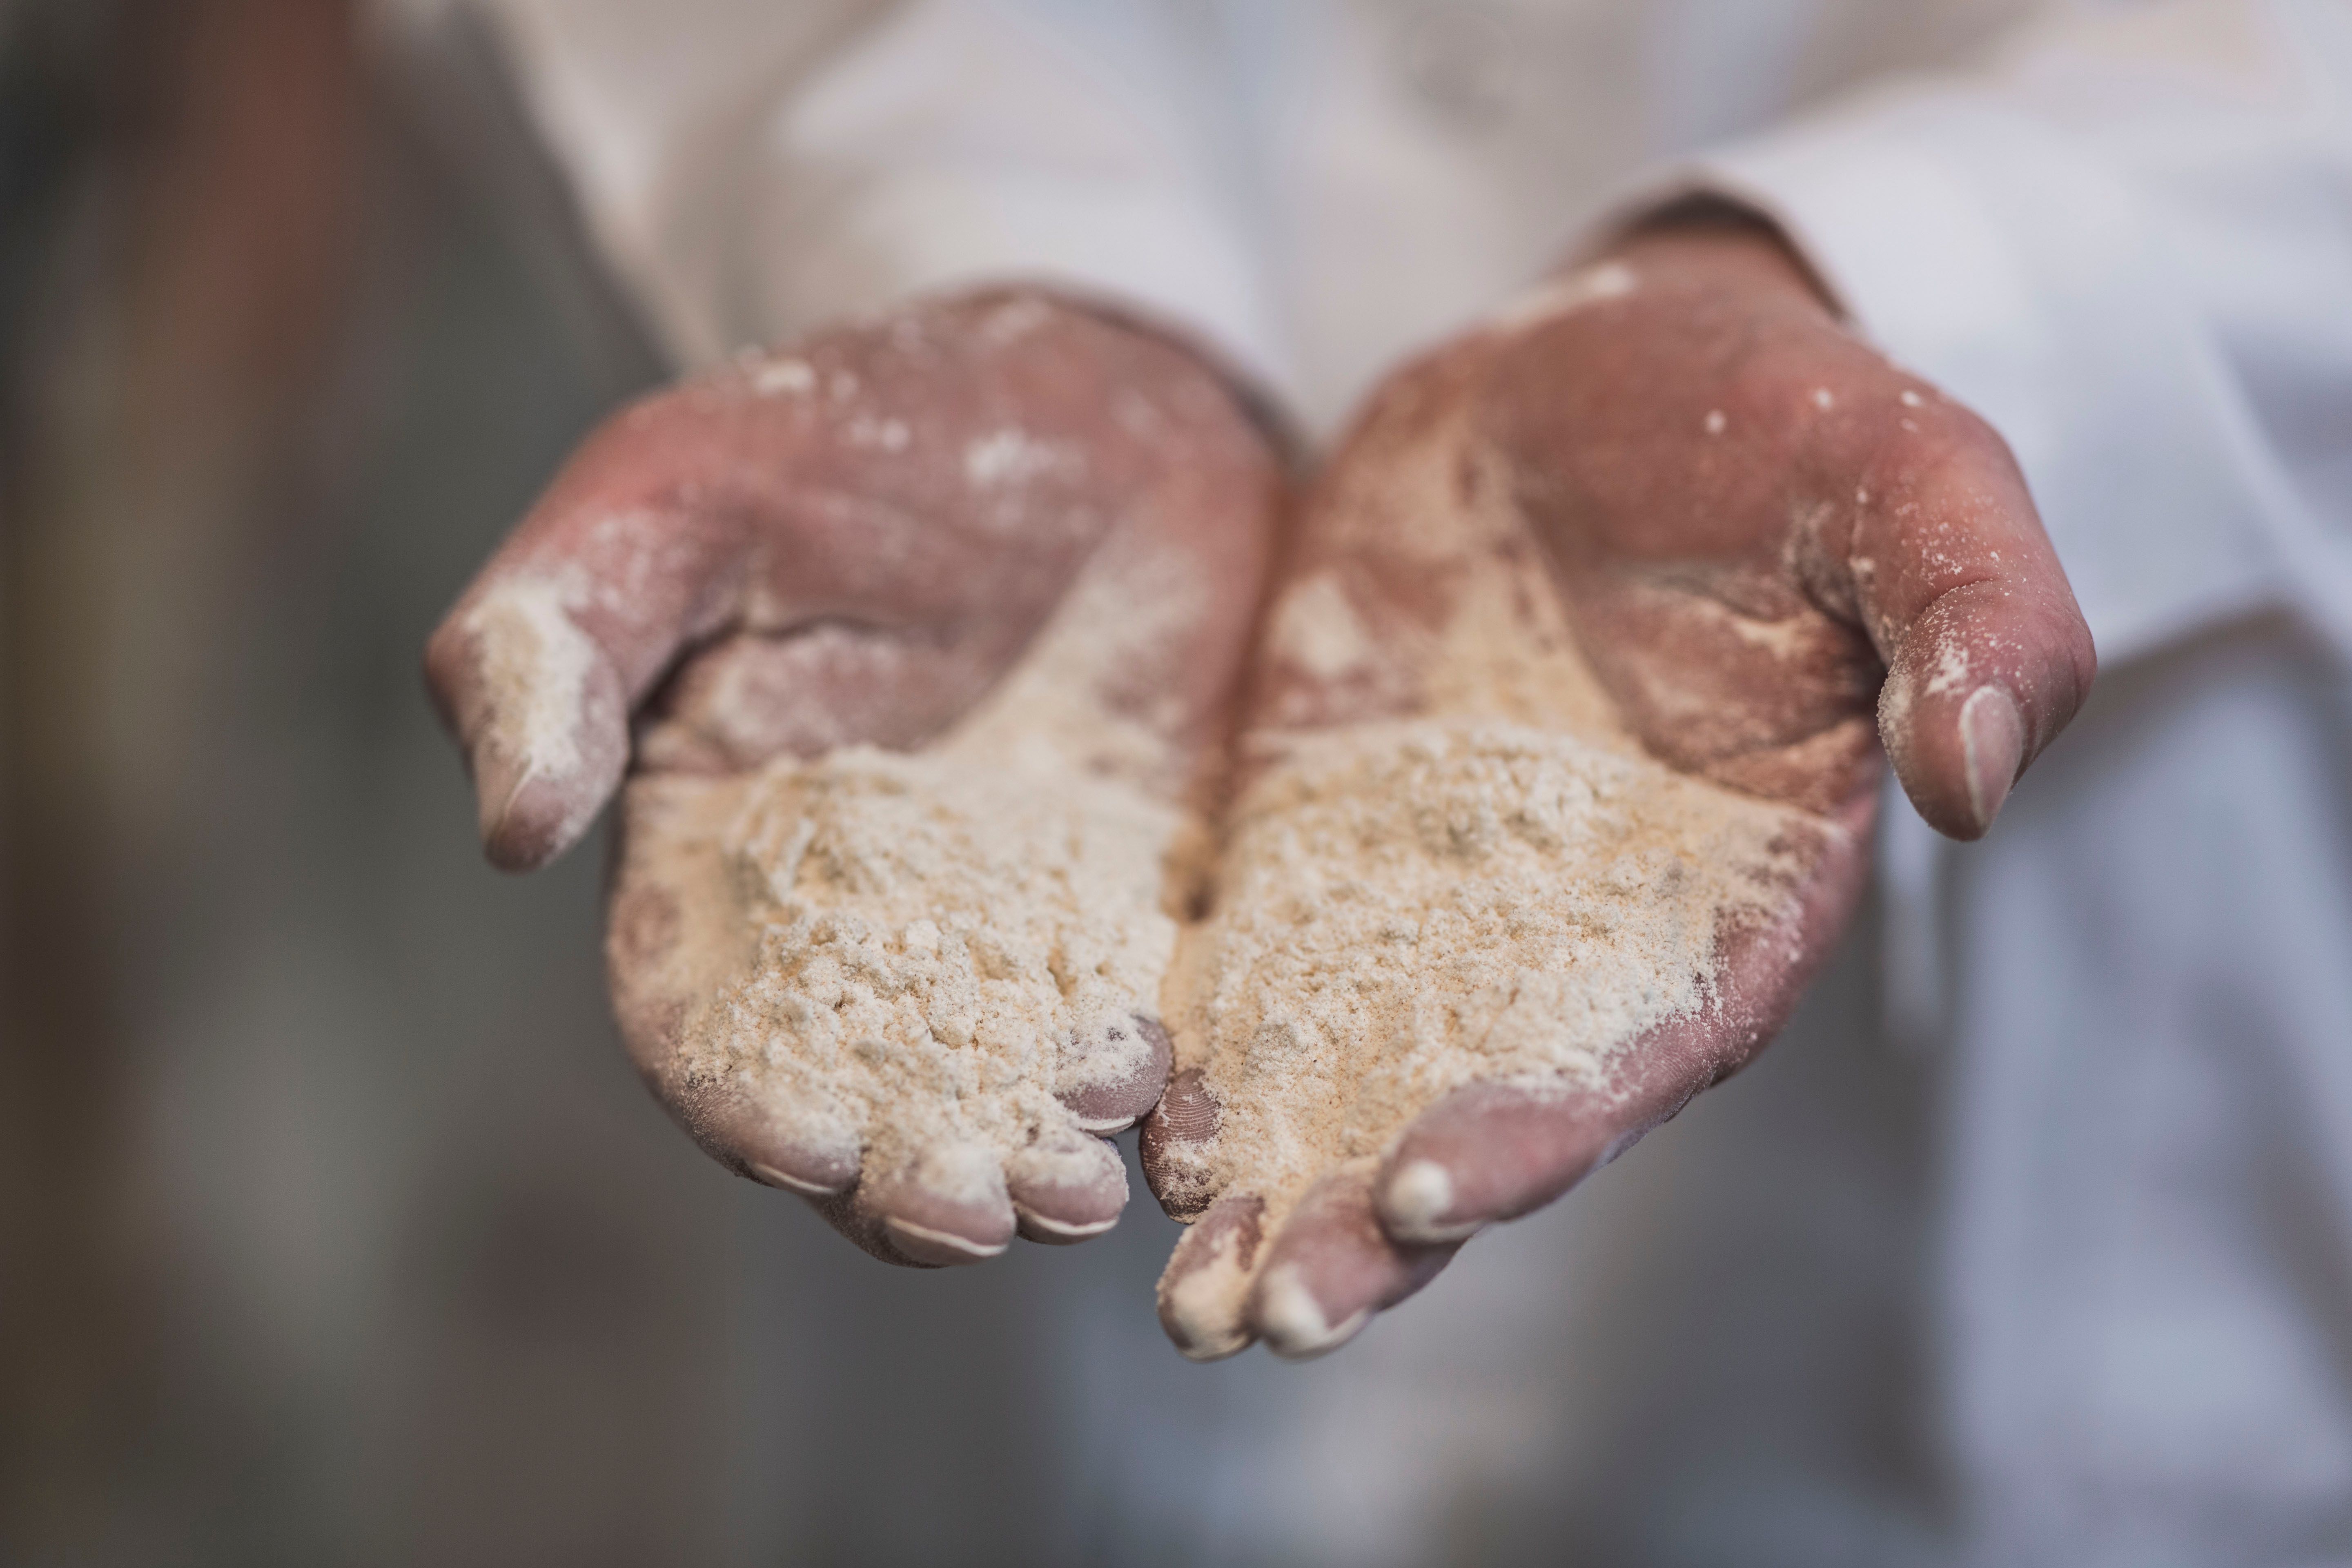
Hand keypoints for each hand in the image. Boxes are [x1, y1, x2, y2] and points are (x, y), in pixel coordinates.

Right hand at [425, 288, 1281, 1264]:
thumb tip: (508, 831)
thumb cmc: (849, 426)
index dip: (745, 1101)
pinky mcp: (1148, 897)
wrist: (1084, 387)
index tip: (811, 1148)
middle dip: (915, 1175)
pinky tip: (1196, 1122)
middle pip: (870, 1094)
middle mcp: (864, 919)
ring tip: (1090, 1188)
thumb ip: (554, 648)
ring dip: (1044, 1156)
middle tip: (985, 1212)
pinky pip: (1158, 1021)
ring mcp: (1017, 919)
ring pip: (1013, 1088)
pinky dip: (1173, 1089)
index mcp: (719, 854)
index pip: (706, 1022)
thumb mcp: (669, 496)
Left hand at [1140, 220, 2094, 1357]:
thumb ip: (1973, 615)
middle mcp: (1578, 923)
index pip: (1645, 1041)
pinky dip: (1204, 1055)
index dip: (1544, 1123)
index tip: (1426, 1185)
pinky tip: (1133, 1131)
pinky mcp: (1323, 824)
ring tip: (1186, 1299)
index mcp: (1730, 878)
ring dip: (1275, 1186)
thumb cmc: (1779, 420)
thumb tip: (1982, 781)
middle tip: (1260, 1316)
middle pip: (1479, 1101)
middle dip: (1376, 1218)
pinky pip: (1259, 965)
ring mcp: (1438, 883)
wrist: (1597, 372)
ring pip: (1356, 1071)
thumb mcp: (1904, 474)